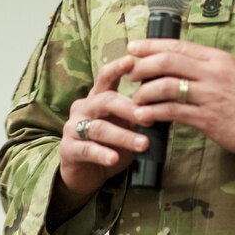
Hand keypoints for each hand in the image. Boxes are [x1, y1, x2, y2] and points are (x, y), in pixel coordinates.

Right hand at [50, 55, 145, 227]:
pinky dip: (102, 153)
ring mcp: (73, 128)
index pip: (106, 77)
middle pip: (106, 101)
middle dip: (129, 108)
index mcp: (98, 97)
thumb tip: (166, 101)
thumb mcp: (125, 125)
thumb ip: (138, 113)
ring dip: (123, 136)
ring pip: (99, 128)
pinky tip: (114, 158)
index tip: (132, 61)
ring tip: (143, 144)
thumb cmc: (109, 143)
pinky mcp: (68, 149)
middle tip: (149, 117)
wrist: (84, 173)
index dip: (118, 68)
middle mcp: (84, 108)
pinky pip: (86, 149)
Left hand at [128, 39, 234, 157]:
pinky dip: (153, 112)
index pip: (178, 46)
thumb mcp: (229, 72)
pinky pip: (172, 111)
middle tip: (131, 74)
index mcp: (217, 58)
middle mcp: (213, 73)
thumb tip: (173, 60)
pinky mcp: (206, 118)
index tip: (133, 47)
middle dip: (143, 66)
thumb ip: (204, 65)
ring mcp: (209, 95)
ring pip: (165, 86)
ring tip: (135, 99)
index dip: (151, 45)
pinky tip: (144, 116)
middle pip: (168, 61)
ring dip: (144, 92)